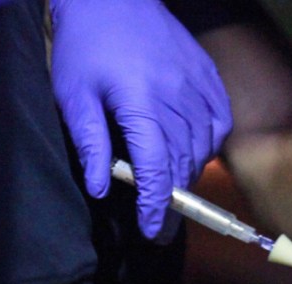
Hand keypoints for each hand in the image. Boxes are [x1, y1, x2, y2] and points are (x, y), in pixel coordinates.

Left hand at [49, 0, 231, 238]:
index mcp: (140, 104)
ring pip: (202, 148)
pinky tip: (194, 153)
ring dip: (189, 174)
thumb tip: (99, 188)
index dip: (156, 206)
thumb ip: (90, 143)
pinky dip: (209, 146)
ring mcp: (197, 86)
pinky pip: (219, 123)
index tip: (151, 231)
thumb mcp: (72, 94)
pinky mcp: (209, 77)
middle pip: (182, 164)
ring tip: (173, 188)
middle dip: (173, 198)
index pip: (155, 170)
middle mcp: (176, 97)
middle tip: (161, 221)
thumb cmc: (85, 45)